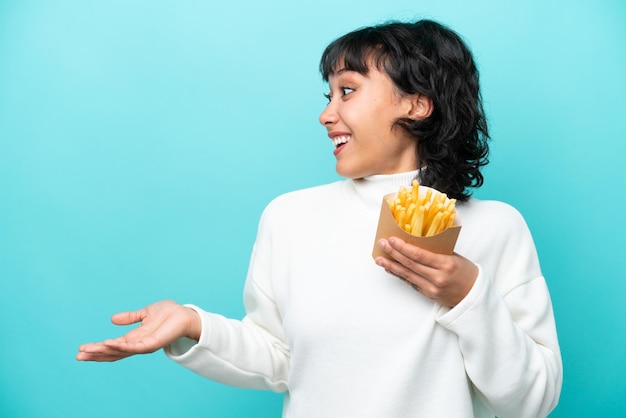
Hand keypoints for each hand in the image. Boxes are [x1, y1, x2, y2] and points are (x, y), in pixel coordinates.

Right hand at [76, 300, 200, 361]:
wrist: (184, 314)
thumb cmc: (168, 313)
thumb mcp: (144, 313)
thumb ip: (130, 318)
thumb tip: (112, 319)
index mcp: (134, 338)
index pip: (112, 346)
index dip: (97, 348)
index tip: (82, 349)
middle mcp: (137, 344)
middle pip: (112, 352)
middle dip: (95, 354)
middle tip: (78, 356)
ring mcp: (144, 346)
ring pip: (119, 352)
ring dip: (103, 351)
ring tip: (87, 351)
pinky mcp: (151, 344)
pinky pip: (133, 347)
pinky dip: (120, 346)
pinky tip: (108, 343)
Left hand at [375, 237, 477, 306]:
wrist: (473, 295)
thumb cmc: (465, 272)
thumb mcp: (454, 257)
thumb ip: (436, 251)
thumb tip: (416, 241)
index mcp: (445, 265)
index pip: (419, 255)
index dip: (403, 247)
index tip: (392, 239)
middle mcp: (437, 278)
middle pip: (410, 264)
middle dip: (393, 253)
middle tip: (382, 244)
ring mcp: (431, 288)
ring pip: (406, 274)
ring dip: (390, 266)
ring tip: (378, 259)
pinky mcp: (427, 294)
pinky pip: (409, 282)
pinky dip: (398, 274)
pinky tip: (390, 268)